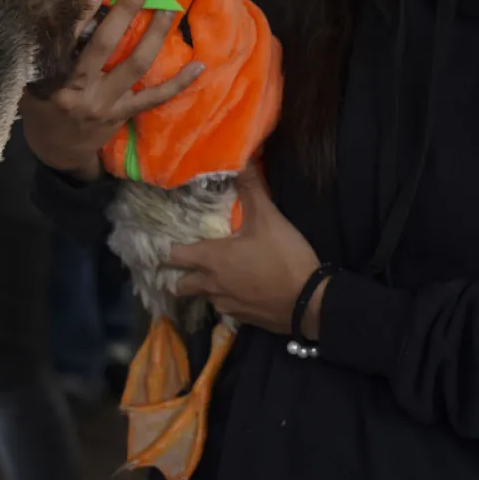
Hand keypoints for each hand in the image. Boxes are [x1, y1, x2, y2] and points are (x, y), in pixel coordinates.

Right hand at [19, 0, 204, 179]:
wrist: (58, 150)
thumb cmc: (43, 107)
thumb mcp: (34, 82)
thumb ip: (51, 52)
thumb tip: (80, 10)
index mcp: (55, 79)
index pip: (66, 41)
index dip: (81, 15)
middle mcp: (82, 91)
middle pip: (105, 46)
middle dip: (124, 13)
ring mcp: (107, 103)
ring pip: (136, 65)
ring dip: (155, 35)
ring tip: (170, 8)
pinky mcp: (125, 113)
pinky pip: (155, 97)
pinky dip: (179, 82)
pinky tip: (199, 65)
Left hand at [167, 164, 324, 338]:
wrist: (309, 302)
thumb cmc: (283, 257)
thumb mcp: (268, 217)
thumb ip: (251, 188)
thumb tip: (241, 160)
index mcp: (211, 259)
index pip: (174, 257)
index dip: (169, 251)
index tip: (170, 243)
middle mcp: (211, 285)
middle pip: (180, 285)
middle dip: (180, 276)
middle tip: (189, 263)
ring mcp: (226, 305)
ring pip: (203, 297)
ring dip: (204, 288)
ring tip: (216, 275)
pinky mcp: (242, 319)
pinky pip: (224, 309)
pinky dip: (226, 299)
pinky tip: (241, 290)